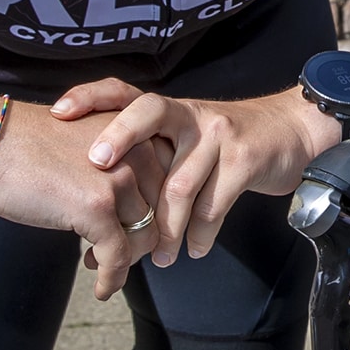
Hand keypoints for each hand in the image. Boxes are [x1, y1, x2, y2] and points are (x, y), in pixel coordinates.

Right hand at [0, 99, 165, 300]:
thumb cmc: (27, 143)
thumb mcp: (89, 143)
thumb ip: (119, 165)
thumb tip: (137, 209)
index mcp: (138, 132)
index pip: (168, 183)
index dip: (156, 212)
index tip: (136, 232)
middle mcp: (138, 151)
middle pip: (161, 212)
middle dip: (140, 239)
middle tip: (118, 255)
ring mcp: (119, 180)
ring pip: (143, 237)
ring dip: (125, 260)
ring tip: (98, 265)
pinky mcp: (97, 207)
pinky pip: (118, 257)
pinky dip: (112, 279)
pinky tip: (101, 289)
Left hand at [50, 80, 331, 259]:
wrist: (290, 132)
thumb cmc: (223, 147)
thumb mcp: (185, 143)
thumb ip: (151, 167)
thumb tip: (97, 218)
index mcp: (168, 111)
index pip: (124, 92)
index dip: (90, 97)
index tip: (59, 112)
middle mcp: (189, 115)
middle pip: (149, 115)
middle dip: (118, 138)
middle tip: (96, 166)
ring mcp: (218, 134)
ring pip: (179, 182)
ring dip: (164, 227)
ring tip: (156, 257)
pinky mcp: (244, 158)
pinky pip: (214, 205)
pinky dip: (201, 235)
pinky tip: (194, 251)